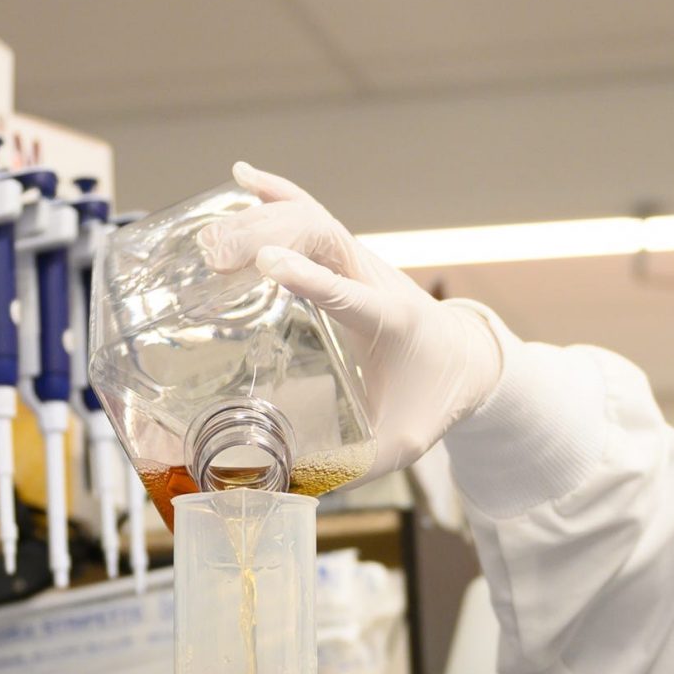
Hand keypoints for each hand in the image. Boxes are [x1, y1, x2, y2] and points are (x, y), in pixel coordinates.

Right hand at [200, 163, 504, 477]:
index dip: (311, 278)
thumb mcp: (401, 443)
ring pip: (313, 218)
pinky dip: (277, 194)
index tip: (269, 266)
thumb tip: (285, 494)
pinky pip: (312, 213)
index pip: (350, 293)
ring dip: (261, 217)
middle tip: (213, 255)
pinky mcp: (346, 254)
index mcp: (391, 322)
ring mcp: (359, 260)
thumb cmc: (430, 401)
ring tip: (208, 237)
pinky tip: (240, 178)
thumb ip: (353, 467)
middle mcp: (375, 278)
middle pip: (322, 238)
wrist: (466, 359)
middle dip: (268, 236)